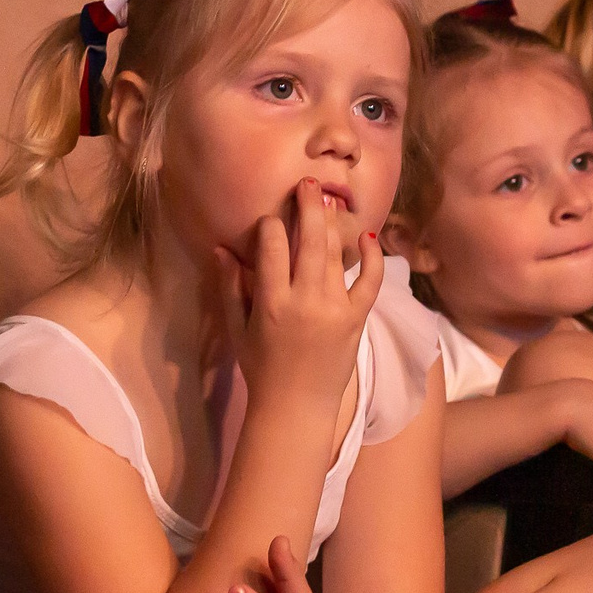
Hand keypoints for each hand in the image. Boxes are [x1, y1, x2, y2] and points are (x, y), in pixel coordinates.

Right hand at [219, 179, 383, 412]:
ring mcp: (335, 309)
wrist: (297, 407)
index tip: (270, 219)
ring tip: (330, 202)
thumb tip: (220, 249)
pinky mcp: (357, 319)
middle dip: (308, 207)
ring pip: (335, 255)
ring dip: (333, 224)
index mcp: (270, 303)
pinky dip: (372, 259)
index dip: (270, 226)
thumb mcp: (237, 329)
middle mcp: (304, 301)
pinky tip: (367, 238)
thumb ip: (229, 288)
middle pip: (308, 241)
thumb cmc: (262, 368)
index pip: (271, 248)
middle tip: (308, 184)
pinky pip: (370, 282)